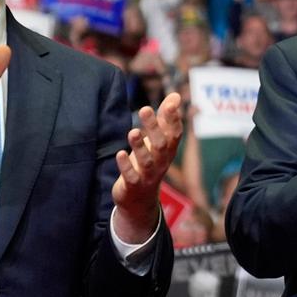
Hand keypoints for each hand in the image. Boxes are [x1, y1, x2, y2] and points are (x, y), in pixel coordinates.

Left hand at [112, 92, 183, 239]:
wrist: (140, 200)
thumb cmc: (150, 163)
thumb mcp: (159, 142)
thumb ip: (165, 119)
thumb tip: (175, 96)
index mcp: (168, 151)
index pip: (175, 134)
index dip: (173, 120)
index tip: (169, 104)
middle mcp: (161, 163)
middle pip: (161, 145)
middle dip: (153, 128)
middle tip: (144, 109)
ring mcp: (148, 175)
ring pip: (146, 161)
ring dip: (140, 146)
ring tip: (133, 132)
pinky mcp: (133, 185)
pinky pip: (131, 176)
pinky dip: (126, 165)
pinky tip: (120, 153)